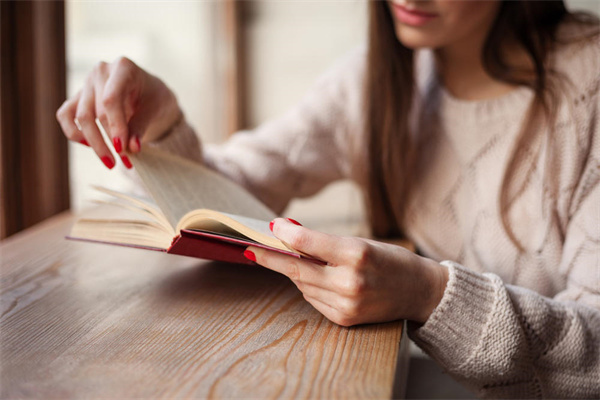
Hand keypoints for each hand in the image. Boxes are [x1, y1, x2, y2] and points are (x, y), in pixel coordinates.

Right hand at [56, 57, 181, 168]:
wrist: (149, 92)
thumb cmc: (154, 98)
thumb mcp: (155, 109)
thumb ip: (141, 127)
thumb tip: (132, 148)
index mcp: (123, 68)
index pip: (111, 99)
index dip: (115, 126)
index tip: (122, 149)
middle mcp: (100, 72)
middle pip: (96, 112)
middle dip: (108, 141)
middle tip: (123, 162)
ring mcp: (86, 83)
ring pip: (81, 117)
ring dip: (94, 143)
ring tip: (111, 163)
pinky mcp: (78, 97)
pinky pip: (65, 116)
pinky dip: (74, 132)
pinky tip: (89, 146)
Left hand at [245, 218, 448, 325]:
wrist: (419, 292)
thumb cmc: (391, 261)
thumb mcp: (362, 243)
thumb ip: (326, 243)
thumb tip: (289, 237)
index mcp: (357, 255)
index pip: (309, 243)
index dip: (286, 234)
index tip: (271, 228)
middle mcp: (350, 281)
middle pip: (297, 268)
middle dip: (273, 258)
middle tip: (251, 249)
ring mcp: (346, 304)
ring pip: (303, 284)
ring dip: (296, 271)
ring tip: (296, 260)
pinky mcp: (344, 319)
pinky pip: (313, 299)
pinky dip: (310, 287)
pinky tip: (319, 279)